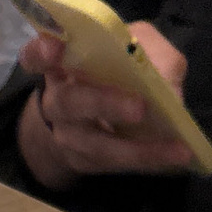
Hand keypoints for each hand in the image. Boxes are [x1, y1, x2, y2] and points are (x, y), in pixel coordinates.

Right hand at [16, 21, 196, 190]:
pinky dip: (145, 161)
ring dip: (135, 148)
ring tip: (175, 149)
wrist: (90, 117)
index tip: (54, 49)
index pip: (36, 57)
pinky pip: (113, 164)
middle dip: (104, 103)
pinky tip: (172, 159)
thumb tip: (169, 87)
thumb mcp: (132, 48)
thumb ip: (151, 52)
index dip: (41, 54)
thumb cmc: (112, 72)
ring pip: (93, 144)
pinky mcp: (84, 161)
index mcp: (62, 63)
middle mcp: (58, 100)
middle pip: (69, 102)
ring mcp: (67, 135)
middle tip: (139, 108)